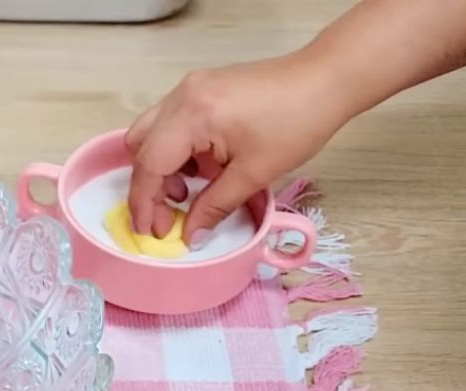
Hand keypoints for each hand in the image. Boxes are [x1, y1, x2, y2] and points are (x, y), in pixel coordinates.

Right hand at [125, 53, 352, 244]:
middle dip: (149, 187)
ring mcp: (188, 88)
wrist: (325, 79)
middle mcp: (181, 97)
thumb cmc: (297, 122)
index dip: (144, 202)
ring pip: (149, 133)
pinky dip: (174, 150)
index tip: (150, 231)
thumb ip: (214, 206)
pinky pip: (169, 123)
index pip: (149, 164)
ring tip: (189, 190)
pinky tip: (201, 167)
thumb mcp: (254, 174)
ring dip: (160, 168)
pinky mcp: (199, 88)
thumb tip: (191, 235)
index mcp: (192, 116)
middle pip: (140, 148)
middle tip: (168, 217)